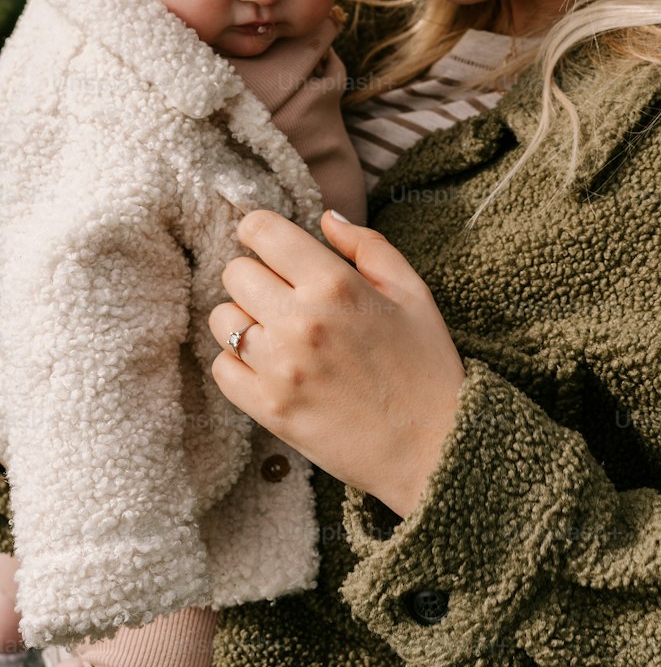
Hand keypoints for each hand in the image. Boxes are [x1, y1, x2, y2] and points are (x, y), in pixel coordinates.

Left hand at [208, 211, 466, 518]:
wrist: (433, 449)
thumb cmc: (427, 366)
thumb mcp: (413, 292)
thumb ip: (367, 246)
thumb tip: (325, 217)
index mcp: (334, 284)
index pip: (261, 231)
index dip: (261, 231)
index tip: (272, 244)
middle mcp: (299, 321)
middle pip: (235, 273)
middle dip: (258, 276)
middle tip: (286, 295)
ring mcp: (278, 368)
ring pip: (222, 319)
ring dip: (245, 319)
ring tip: (278, 332)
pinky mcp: (268, 409)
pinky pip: (221, 368)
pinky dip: (239, 362)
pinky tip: (272, 365)